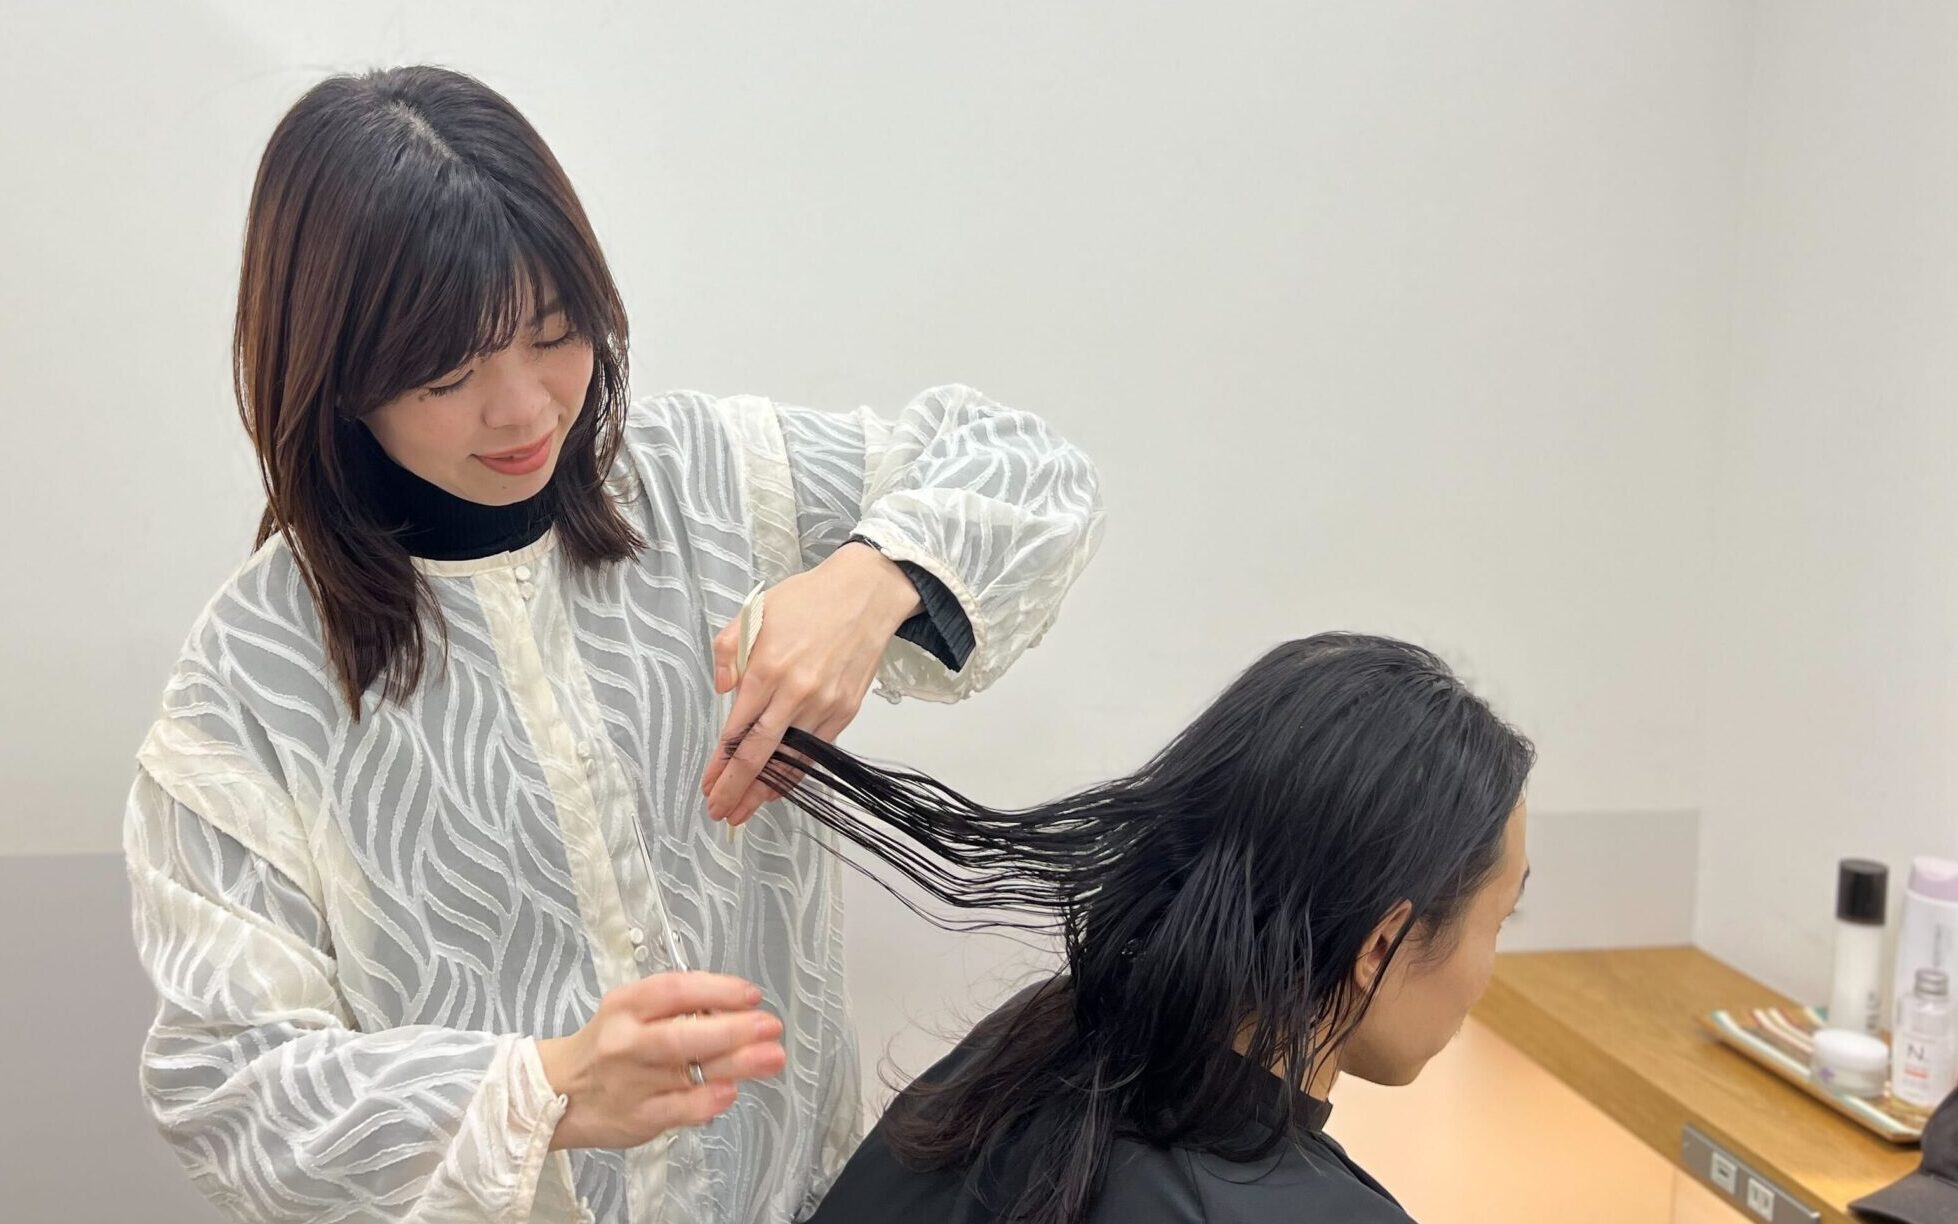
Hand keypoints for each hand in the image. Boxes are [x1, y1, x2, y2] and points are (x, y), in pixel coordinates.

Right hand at [536, 972, 786, 1150]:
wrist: (558, 1092)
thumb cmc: (610, 1045)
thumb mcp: (633, 1011)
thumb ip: (679, 1009)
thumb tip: (739, 1012)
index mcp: (626, 1006)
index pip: (674, 990)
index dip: (717, 990)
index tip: (752, 995)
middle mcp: (626, 1042)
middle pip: (682, 1034)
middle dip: (733, 1030)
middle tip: (770, 1027)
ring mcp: (631, 1082)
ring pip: (686, 1072)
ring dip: (735, 1064)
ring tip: (770, 1057)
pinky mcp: (636, 1118)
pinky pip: (678, 1109)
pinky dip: (707, 1101)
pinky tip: (731, 1092)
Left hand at [701, 542, 921, 825]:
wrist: (866, 595)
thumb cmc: (808, 600)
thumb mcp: (755, 610)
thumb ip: (728, 650)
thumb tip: (723, 691)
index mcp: (767, 667)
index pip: (737, 729)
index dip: (720, 762)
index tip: (707, 784)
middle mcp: (795, 691)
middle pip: (760, 753)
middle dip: (736, 787)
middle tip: (719, 811)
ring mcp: (824, 704)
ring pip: (790, 758)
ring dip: (765, 790)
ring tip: (743, 811)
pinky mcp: (846, 710)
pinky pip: (816, 751)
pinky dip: (796, 773)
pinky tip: (778, 787)